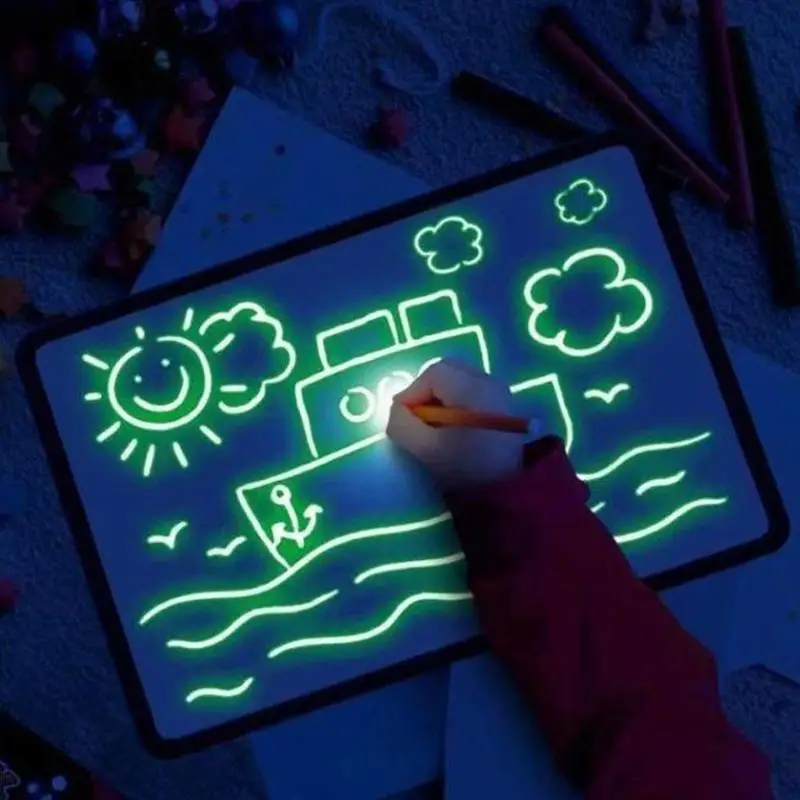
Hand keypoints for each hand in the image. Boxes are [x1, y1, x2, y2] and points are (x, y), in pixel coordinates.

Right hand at [386, 359, 523, 487]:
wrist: (509, 488)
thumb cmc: (467, 468)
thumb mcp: (427, 450)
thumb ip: (402, 425)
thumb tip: (398, 409)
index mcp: (472, 389)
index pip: (432, 374)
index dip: (412, 392)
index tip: (404, 416)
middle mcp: (489, 381)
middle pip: (447, 370)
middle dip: (426, 390)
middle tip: (418, 417)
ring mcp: (500, 389)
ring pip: (459, 378)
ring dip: (441, 395)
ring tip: (435, 422)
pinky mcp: (504, 401)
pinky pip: (472, 387)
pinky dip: (456, 399)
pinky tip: (454, 424)